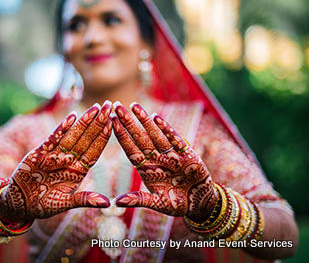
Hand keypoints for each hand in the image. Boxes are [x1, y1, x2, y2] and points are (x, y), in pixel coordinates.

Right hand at [0, 101, 112, 220]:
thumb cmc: (44, 205)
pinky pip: (52, 139)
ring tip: (95, 108)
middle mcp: (68, 160)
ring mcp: (54, 155)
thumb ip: (85, 199)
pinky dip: (61, 128)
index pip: (94, 151)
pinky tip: (72, 117)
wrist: (19, 203)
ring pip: (72, 136)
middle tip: (108, 106)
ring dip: (83, 122)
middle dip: (97, 123)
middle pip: (86, 139)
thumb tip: (107, 204)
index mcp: (78, 171)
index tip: (114, 124)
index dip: (103, 137)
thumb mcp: (64, 203)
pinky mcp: (39, 153)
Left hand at [112, 102, 217, 220]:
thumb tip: (116, 202)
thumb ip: (139, 200)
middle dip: (129, 123)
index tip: (110, 123)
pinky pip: (174, 140)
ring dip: (145, 121)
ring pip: (155, 135)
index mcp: (147, 169)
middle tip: (116, 106)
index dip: (121, 137)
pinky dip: (166, 129)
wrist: (200, 204)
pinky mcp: (187, 154)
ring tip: (134, 106)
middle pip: (140, 138)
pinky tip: (156, 118)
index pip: (131, 150)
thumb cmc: (176, 204)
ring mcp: (171, 155)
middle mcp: (156, 159)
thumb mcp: (157, 203)